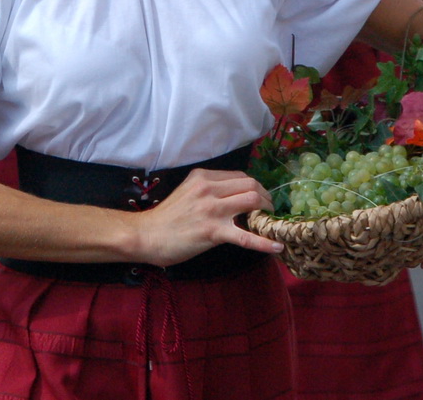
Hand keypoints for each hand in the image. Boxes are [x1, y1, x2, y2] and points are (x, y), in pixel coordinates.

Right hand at [129, 169, 282, 266]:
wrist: (146, 236)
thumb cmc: (166, 218)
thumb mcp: (187, 191)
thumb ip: (209, 190)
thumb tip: (234, 196)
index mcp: (203, 177)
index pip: (240, 176)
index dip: (256, 186)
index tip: (260, 198)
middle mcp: (209, 188)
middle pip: (251, 184)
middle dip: (266, 197)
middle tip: (269, 210)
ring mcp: (212, 209)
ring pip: (252, 201)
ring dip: (267, 212)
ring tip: (272, 223)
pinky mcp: (213, 231)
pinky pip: (245, 236)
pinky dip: (264, 242)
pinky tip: (276, 246)